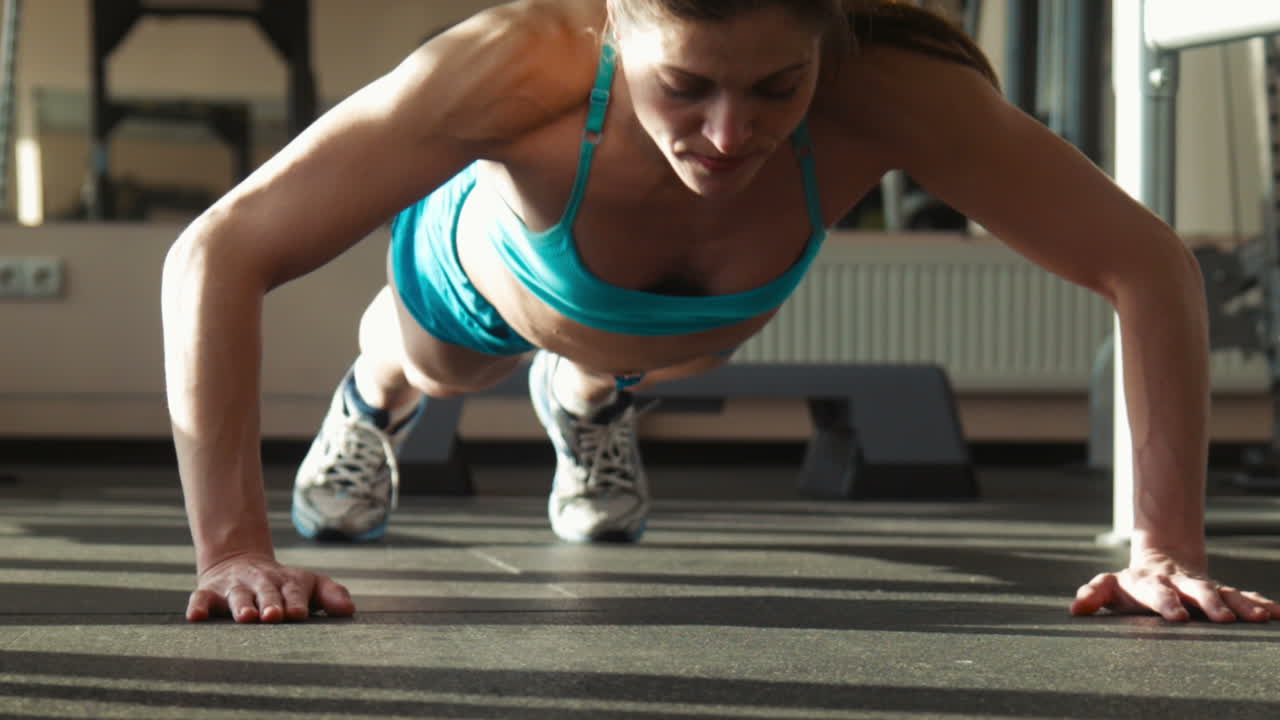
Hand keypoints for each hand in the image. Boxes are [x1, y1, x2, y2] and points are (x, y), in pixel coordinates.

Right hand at [186, 552, 355, 622]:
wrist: (241, 563)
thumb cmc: (283, 585)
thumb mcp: (309, 585)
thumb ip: (330, 595)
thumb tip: (350, 609)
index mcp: (287, 582)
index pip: (294, 592)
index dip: (296, 602)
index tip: (299, 614)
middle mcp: (261, 583)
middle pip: (266, 593)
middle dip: (270, 604)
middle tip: (274, 616)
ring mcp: (234, 588)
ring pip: (237, 596)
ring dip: (241, 606)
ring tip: (246, 617)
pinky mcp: (209, 593)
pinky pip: (201, 599)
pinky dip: (197, 606)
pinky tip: (195, 617)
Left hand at [1070, 550, 1278, 622]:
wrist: (1161, 561)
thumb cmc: (1131, 583)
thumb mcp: (1109, 586)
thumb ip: (1093, 595)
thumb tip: (1076, 609)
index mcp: (1150, 582)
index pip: (1156, 591)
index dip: (1165, 602)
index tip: (1177, 617)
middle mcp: (1180, 583)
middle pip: (1196, 590)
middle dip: (1209, 603)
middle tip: (1221, 619)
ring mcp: (1202, 586)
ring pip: (1224, 592)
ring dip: (1241, 604)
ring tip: (1259, 617)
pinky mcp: (1220, 592)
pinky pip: (1242, 596)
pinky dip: (1259, 603)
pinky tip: (1275, 613)